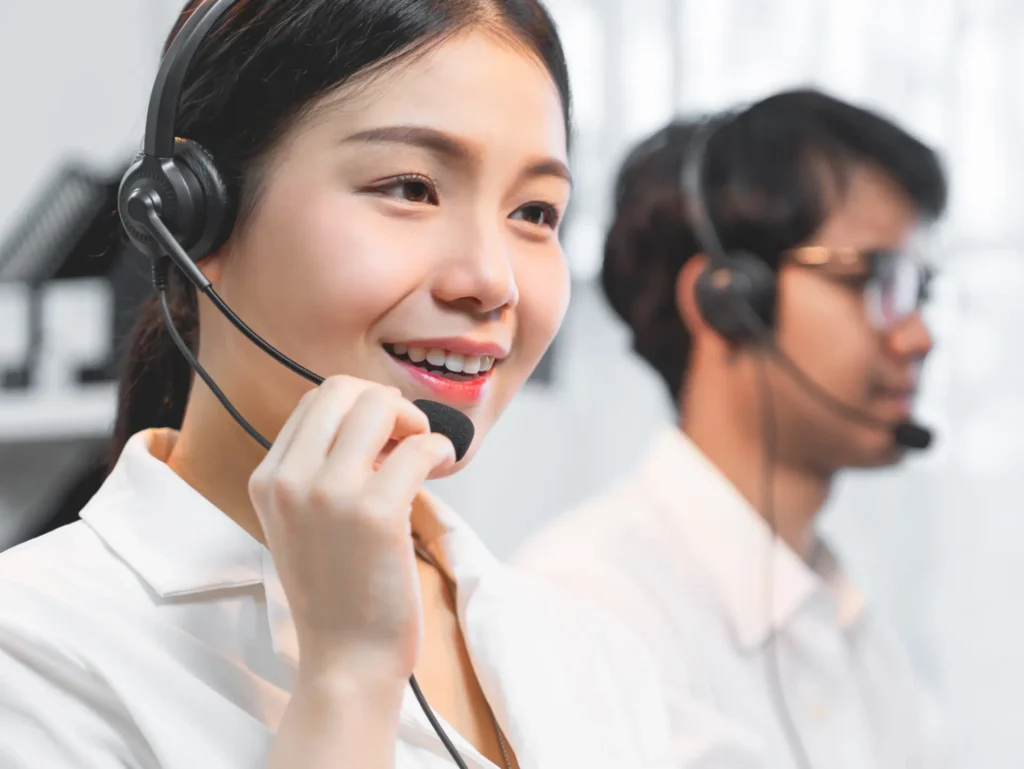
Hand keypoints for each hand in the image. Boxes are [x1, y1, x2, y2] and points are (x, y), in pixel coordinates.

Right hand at [248, 376, 455, 683]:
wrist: (345, 658)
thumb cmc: (336, 591)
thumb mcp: (299, 522)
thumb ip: (316, 470)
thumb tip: (372, 418)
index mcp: (267, 479)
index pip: (316, 399)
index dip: (360, 405)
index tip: (383, 435)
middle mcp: (289, 479)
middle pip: (343, 389)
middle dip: (386, 402)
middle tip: (407, 436)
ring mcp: (330, 494)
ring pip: (379, 406)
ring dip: (415, 422)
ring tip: (423, 454)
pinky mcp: (376, 513)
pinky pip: (418, 447)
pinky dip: (439, 448)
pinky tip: (440, 468)